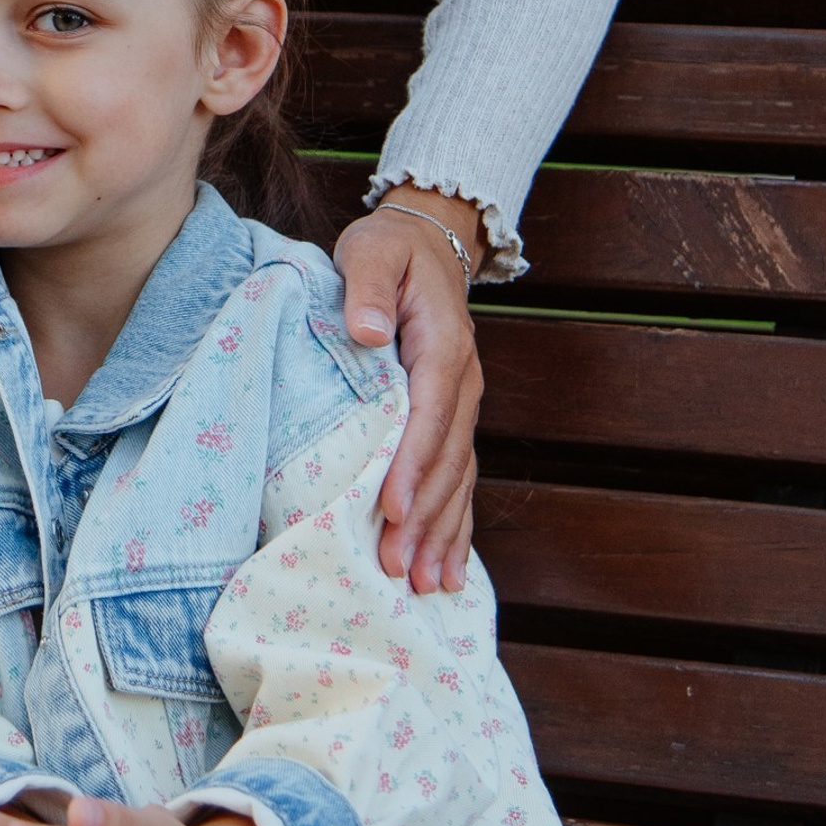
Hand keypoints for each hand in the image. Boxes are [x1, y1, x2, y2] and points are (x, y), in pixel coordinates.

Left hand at [333, 186, 483, 593]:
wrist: (425, 242)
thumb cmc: (390, 248)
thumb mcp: (372, 249)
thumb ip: (366, 285)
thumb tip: (363, 331)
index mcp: (444, 346)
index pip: (428, 414)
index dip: (411, 463)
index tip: (389, 507)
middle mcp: (462, 382)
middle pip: (446, 460)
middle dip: (422, 516)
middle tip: (395, 567)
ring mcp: (461, 404)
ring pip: (458, 479)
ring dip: (441, 532)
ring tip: (421, 584)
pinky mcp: (451, 417)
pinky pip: (458, 477)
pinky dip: (453, 524)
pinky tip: (445, 568)